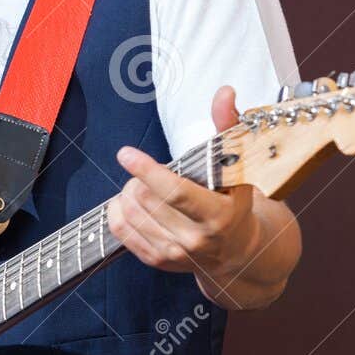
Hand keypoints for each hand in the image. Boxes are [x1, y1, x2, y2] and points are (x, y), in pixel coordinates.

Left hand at [105, 84, 262, 304]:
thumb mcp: (237, 167)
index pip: (175, 193)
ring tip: (141, 186)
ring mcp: (175, 253)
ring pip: (129, 214)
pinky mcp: (157, 261)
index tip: (125, 154)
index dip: (147, 171)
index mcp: (218, 215)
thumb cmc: (235, 202)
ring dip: (127, 192)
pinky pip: (121, 231)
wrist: (237, 252)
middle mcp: (196, 239)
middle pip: (145, 199)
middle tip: (146, 171)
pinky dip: (117, 211)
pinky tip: (128, 202)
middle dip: (138, 178)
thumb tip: (224, 93)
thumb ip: (227, 127)